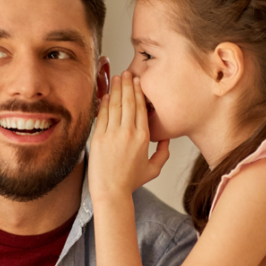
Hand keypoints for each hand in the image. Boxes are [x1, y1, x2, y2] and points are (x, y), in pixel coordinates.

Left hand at [89, 71, 169, 200]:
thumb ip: (163, 153)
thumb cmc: (130, 182)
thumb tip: (166, 140)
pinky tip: (105, 94)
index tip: (137, 81)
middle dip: (127, 85)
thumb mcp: (153, 169)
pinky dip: (103, 103)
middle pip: (128, 102)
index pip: (141, 108)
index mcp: (143, 137)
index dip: (138, 92)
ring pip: (115, 105)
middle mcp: (128, 133)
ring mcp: (112, 134)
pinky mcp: (99, 138)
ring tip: (116, 78)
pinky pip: (102, 115)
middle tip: (127, 73)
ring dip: (115, 89)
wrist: (111, 192)